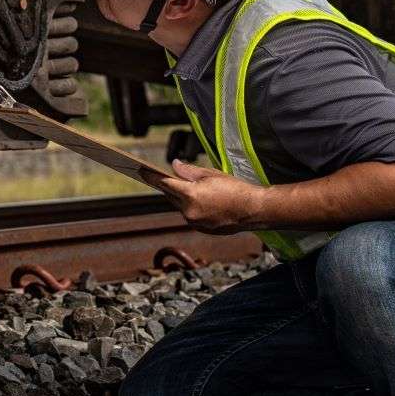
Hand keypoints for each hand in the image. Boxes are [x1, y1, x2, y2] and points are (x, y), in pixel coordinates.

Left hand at [141, 159, 264, 234]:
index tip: (140, 170)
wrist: (254, 211)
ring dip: (183, 198)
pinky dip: (193, 208)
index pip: (165, 183)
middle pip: (172, 196)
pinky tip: (204, 201)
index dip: (151, 176)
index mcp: (190, 195)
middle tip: (168, 176)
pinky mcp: (202, 229)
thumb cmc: (236, 189)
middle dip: (171, 186)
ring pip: (181, 206)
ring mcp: (195, 223)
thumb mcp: (211, 174)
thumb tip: (174, 165)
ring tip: (194, 188)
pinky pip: (191, 216)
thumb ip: (189, 171)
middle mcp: (189, 212)